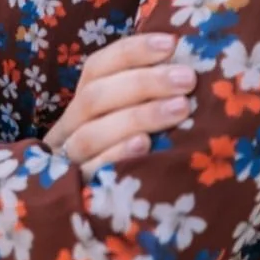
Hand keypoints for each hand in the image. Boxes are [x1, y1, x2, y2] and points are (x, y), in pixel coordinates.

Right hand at [42, 34, 196, 180]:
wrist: (102, 215)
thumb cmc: (130, 151)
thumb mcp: (132, 115)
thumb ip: (149, 89)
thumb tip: (187, 58)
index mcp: (85, 101)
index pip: (98, 66)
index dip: (132, 52)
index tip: (172, 44)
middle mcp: (72, 127)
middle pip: (94, 96)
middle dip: (143, 83)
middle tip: (187, 79)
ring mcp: (71, 161)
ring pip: (90, 134)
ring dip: (137, 116)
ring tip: (180, 108)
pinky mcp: (80, 193)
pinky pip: (91, 172)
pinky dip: (117, 155)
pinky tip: (146, 146)